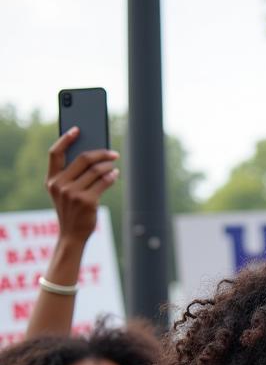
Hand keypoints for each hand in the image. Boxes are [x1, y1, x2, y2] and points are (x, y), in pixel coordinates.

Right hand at [44, 127, 119, 244]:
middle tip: (112, 153)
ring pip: (95, 171)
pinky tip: (115, 174)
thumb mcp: (62, 193)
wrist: (71, 235)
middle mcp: (60, 184)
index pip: (55, 153)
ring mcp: (73, 193)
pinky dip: (111, 176)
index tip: (77, 129)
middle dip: (100, 153)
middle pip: (82, 159)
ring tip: (115, 164)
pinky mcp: (87, 201)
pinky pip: (103, 183)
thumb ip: (70, 176)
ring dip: (108, 165)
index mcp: (51, 179)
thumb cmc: (71, 211)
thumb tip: (93, 158)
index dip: (66, 139)